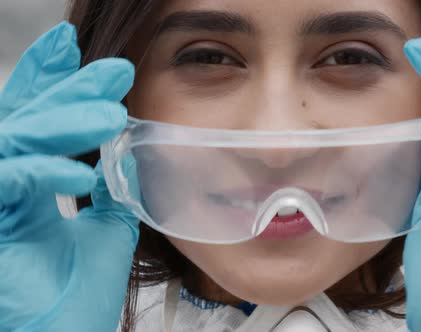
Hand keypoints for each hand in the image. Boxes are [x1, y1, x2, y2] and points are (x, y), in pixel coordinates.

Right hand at [0, 22, 137, 331]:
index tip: (82, 55)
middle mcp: (4, 190)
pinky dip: (41, 171)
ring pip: (11, 140)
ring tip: (110, 116)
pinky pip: (5, 185)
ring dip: (61, 122)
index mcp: (30, 187)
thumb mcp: (107, 228)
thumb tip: (124, 154)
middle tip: (114, 72)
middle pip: (22, 120)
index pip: (35, 122)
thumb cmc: (81, 297)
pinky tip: (82, 170)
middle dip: (66, 90)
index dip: (53, 84)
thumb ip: (111, 190)